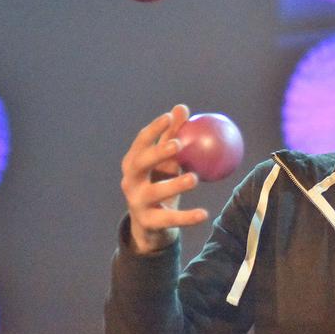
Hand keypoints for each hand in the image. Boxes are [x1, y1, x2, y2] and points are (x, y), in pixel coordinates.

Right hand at [119, 104, 207, 253]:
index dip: (153, 129)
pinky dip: (187, 217)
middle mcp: (130, 181)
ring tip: (194, 178)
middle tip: (178, 144)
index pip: (141, 142)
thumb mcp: (166, 162)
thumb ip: (173, 137)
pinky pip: (169, 219)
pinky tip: (204, 213)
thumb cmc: (160, 183)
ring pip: (155, 192)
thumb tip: (182, 108)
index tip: (169, 117)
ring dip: (174, 184)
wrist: (149, 225)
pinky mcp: (147, 222)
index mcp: (133, 162)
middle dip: (157, 152)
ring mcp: (136, 202)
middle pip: (140, 163)